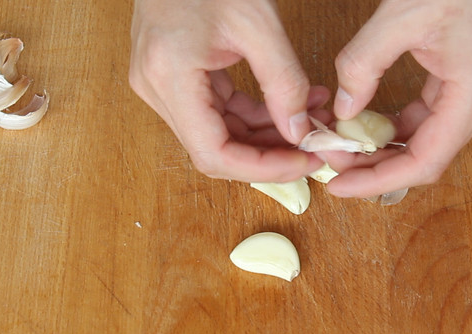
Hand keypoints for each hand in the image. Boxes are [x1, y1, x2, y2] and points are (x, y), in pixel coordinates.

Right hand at [129, 0, 327, 181]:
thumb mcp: (258, 24)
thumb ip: (284, 83)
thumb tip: (301, 131)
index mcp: (169, 76)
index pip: (214, 153)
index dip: (262, 169)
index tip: (302, 163)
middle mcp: (156, 88)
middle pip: (216, 149)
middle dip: (270, 153)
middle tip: (315, 147)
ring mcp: (161, 84)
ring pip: (219, 133)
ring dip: (266, 135)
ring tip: (312, 121)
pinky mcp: (173, 77)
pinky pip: (216, 111)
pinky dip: (254, 114)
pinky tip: (291, 104)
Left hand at [323, 0, 471, 197]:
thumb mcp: (401, 15)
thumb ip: (363, 64)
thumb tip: (345, 108)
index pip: (424, 162)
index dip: (379, 181)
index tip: (341, 187)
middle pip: (425, 157)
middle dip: (374, 165)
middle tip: (331, 158)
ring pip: (430, 141)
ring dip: (386, 147)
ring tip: (344, 144)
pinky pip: (435, 119)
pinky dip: (401, 127)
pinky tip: (371, 126)